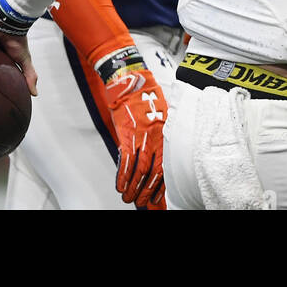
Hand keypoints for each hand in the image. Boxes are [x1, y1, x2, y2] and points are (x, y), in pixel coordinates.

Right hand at [104, 67, 167, 207]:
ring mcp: (142, 138)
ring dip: (133, 188)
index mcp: (167, 135)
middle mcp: (157, 138)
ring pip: (140, 170)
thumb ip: (159, 138)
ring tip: (129, 198)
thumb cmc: (146, 99)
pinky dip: (122, 176)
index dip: (162, 186)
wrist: (133, 83)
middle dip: (147, 192)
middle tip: (142, 203)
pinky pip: (126, 160)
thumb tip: (154, 159)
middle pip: (154, 173)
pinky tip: (120, 186)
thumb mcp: (159, 118)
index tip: (159, 199)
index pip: (167, 167)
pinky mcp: (127, 135)